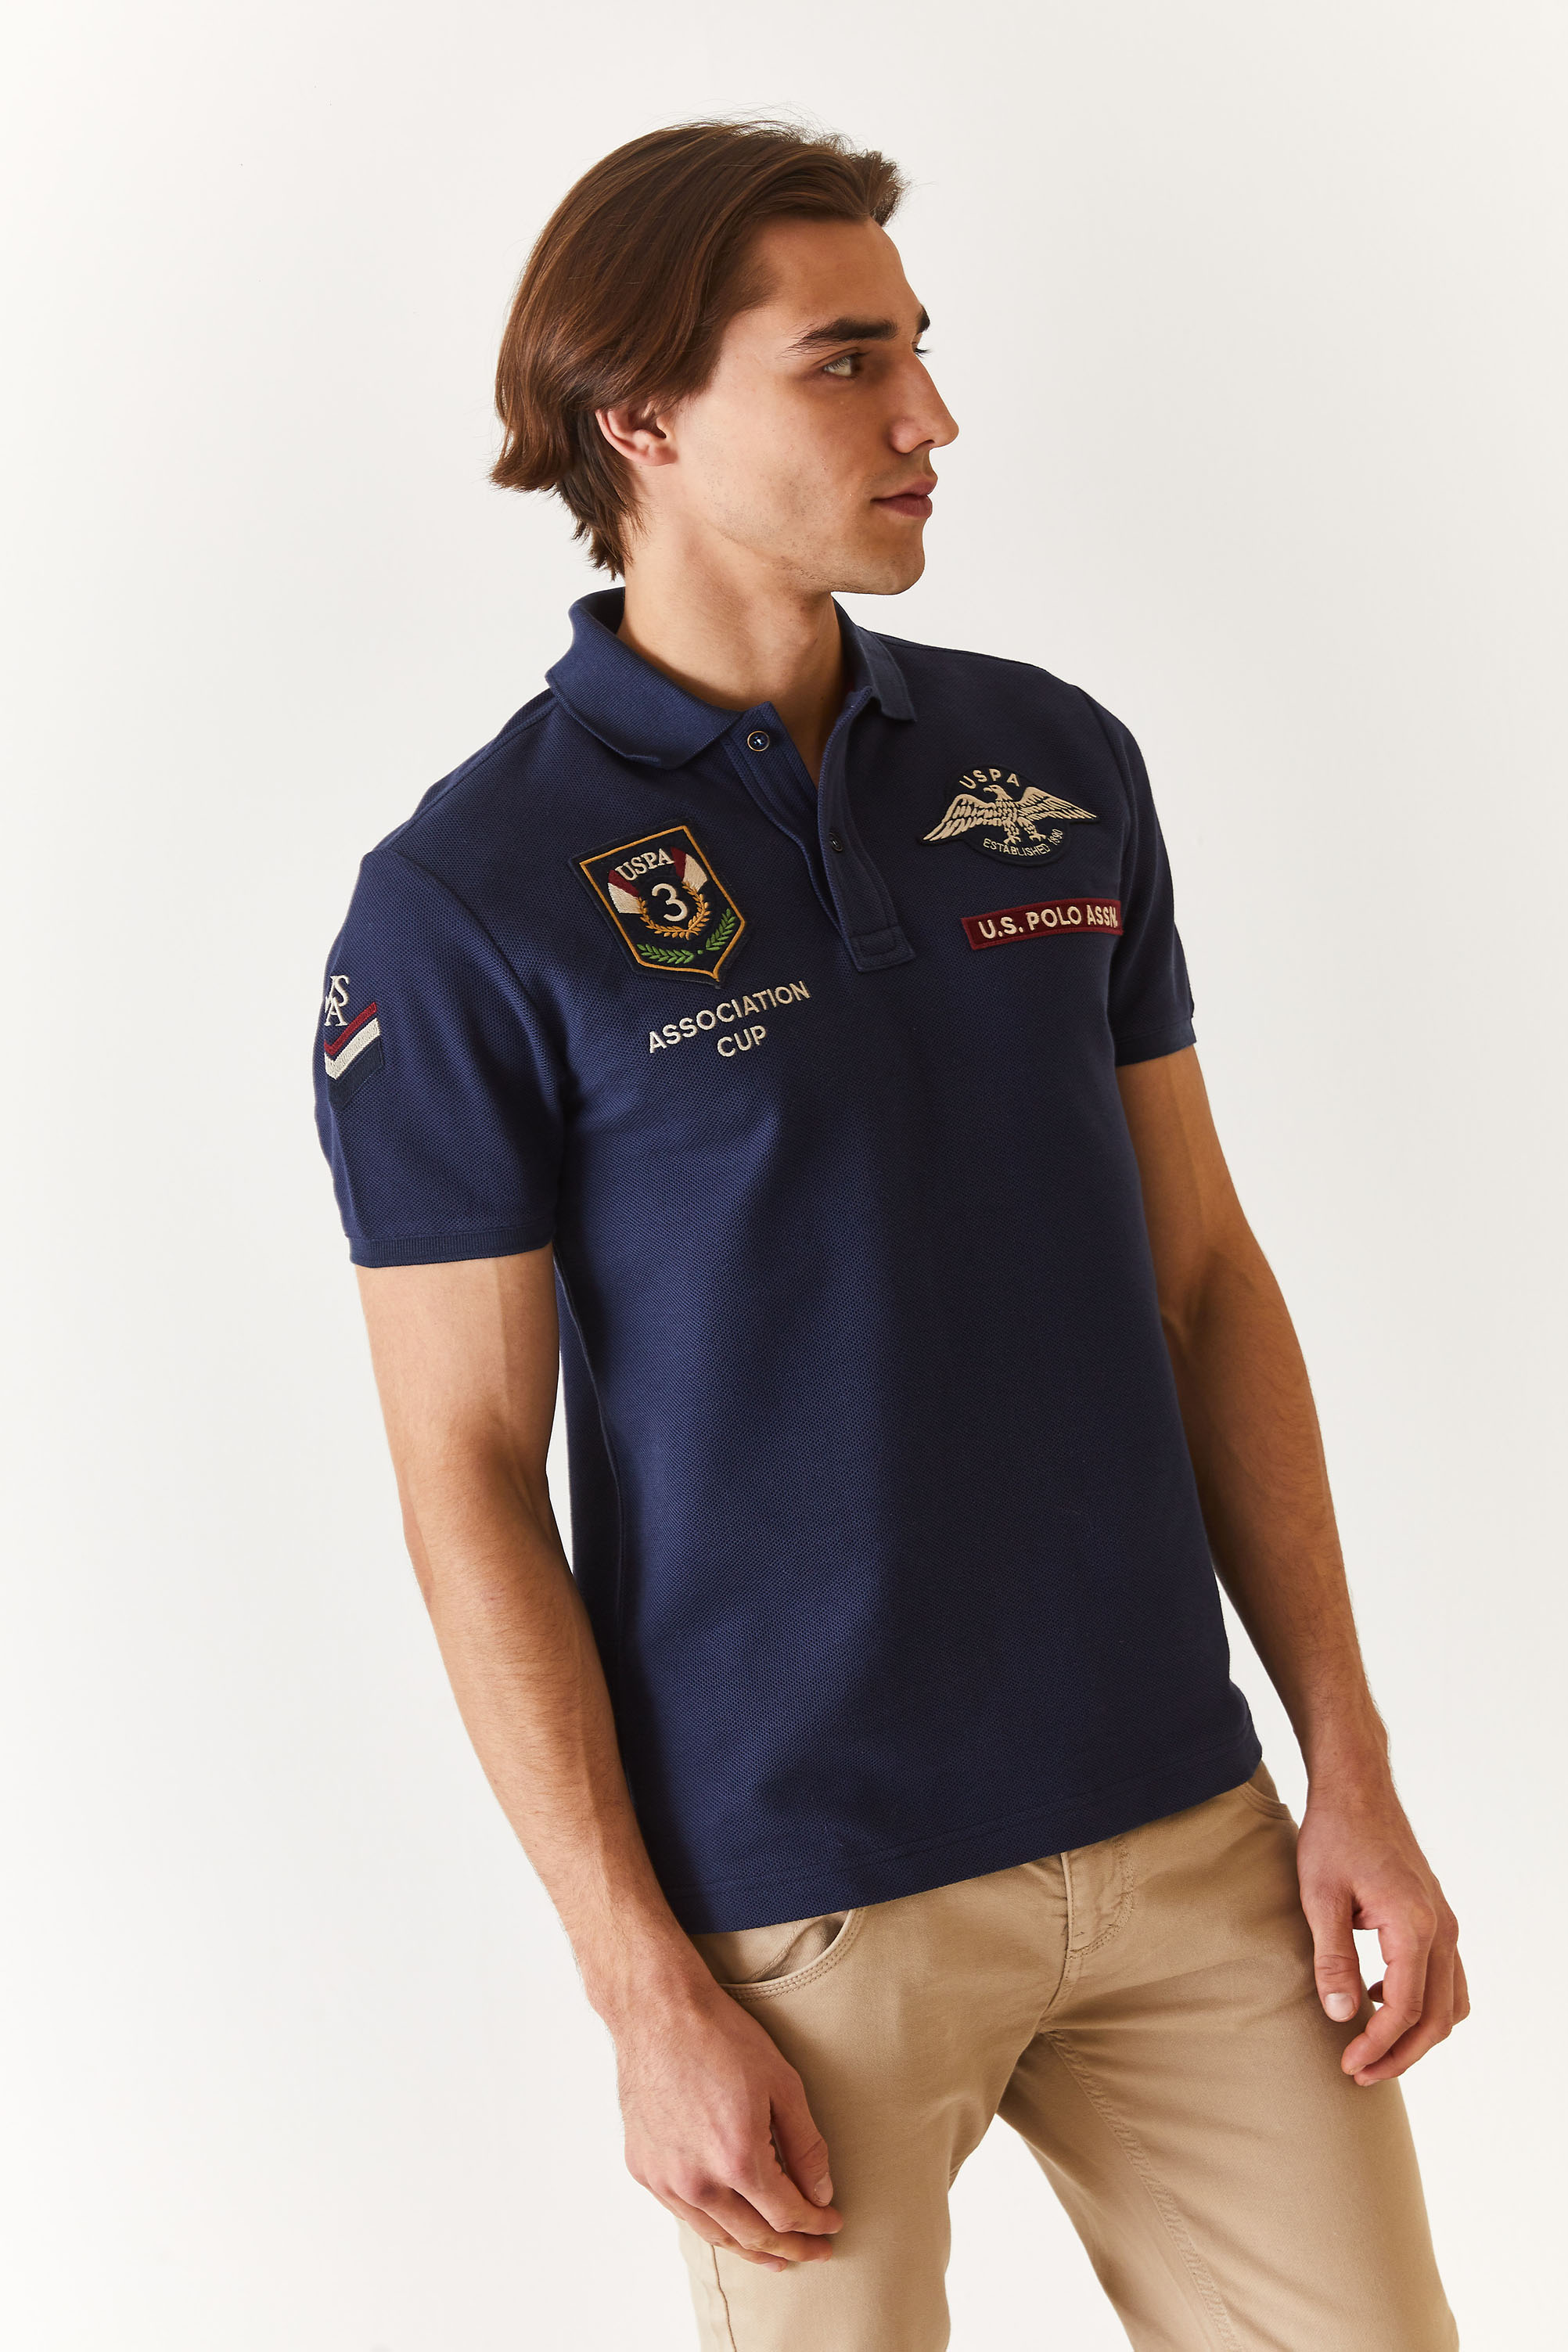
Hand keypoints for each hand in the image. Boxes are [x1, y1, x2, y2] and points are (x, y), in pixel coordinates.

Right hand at [614, 1971, 842, 2271]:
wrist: (658, 2011)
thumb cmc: (721, 2037)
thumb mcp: (782, 2083)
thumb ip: (806, 2145)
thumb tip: (821, 2192)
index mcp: (737, 2159)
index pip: (786, 2216)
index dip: (814, 2226)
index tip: (832, 2225)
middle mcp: (697, 2181)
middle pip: (753, 2236)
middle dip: (790, 2250)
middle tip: (814, 2252)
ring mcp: (665, 2179)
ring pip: (716, 2234)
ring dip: (751, 2248)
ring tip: (776, 2256)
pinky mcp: (643, 2169)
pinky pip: (684, 2213)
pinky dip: (713, 2224)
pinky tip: (729, 2222)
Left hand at [1295, 1766, 1468, 2084]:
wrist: (1358, 1788)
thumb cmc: (1335, 1835)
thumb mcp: (1320, 1896)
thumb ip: (1333, 1959)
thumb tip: (1341, 2016)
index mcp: (1414, 1925)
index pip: (1405, 2009)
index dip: (1378, 2045)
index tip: (1348, 2065)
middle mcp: (1442, 1929)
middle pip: (1437, 2017)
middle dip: (1401, 2054)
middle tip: (1361, 2073)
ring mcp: (1446, 1923)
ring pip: (1449, 2002)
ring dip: (1417, 2033)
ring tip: (1373, 2047)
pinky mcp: (1439, 1918)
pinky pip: (1446, 1978)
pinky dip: (1423, 2003)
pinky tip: (1377, 1998)